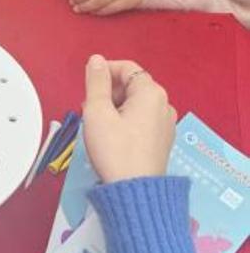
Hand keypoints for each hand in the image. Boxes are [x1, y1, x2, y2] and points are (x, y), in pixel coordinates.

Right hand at [82, 55, 176, 182]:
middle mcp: (164, 105)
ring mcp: (166, 124)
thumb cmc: (114, 150)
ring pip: (136, 104)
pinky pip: (142, 120)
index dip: (104, 71)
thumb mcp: (97, 112)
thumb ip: (96, 82)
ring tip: (98, 125)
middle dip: (109, 92)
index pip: (127, 68)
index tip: (87, 84)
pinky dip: (126, 121)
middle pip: (133, 86)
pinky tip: (112, 137)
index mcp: (151, 93)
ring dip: (115, 107)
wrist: (134, 192)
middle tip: (89, 108)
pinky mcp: (163, 141)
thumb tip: (96, 60)